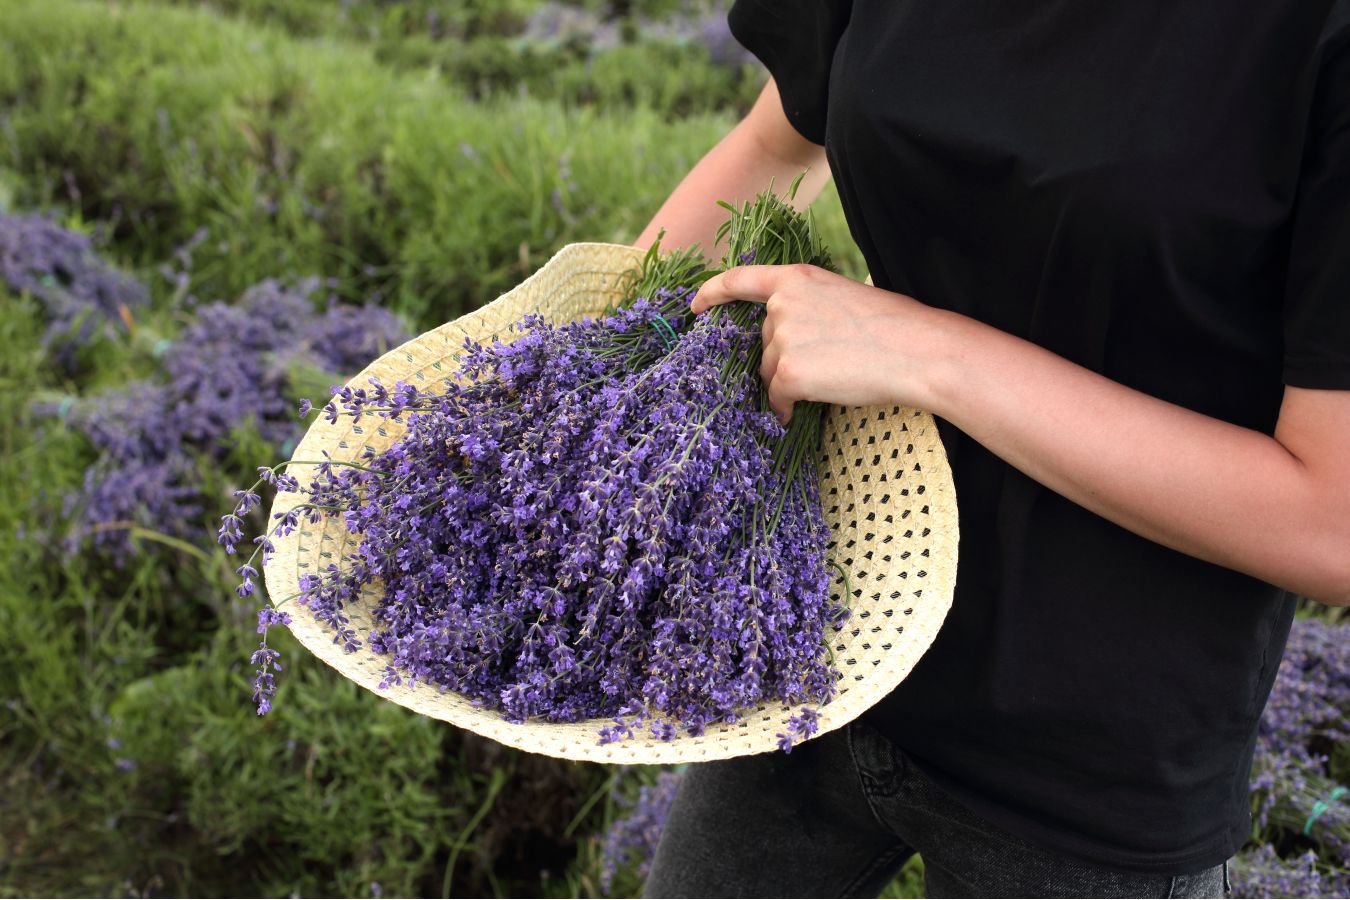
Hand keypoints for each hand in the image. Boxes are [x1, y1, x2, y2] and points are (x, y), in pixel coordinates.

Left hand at [691, 264, 939, 421]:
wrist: (916, 351)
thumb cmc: (892, 326)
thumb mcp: (841, 298)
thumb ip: (808, 308)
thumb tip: (785, 339)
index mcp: (797, 278)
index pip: (741, 280)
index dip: (713, 292)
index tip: (696, 306)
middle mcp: (783, 304)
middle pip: (763, 341)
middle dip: (782, 358)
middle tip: (826, 364)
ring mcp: (784, 338)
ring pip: (768, 370)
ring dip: (788, 382)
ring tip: (830, 380)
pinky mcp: (789, 373)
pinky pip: (775, 396)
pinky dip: (784, 408)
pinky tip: (799, 410)